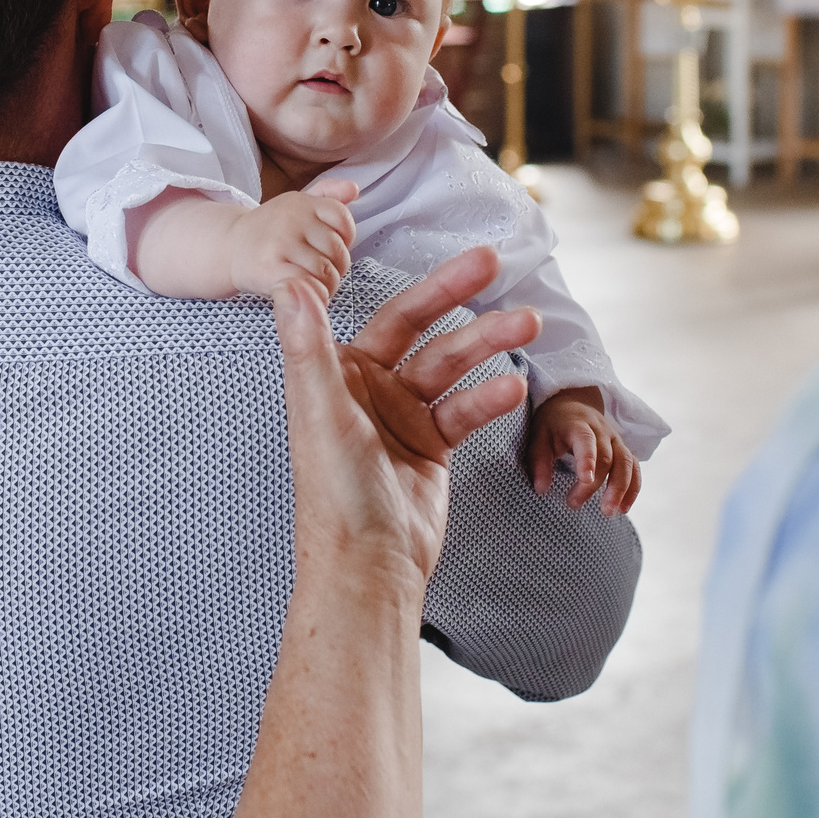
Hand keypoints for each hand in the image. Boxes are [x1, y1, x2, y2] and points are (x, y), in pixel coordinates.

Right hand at [228, 176, 358, 298]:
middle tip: (321, 273)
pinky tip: (303, 292)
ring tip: (312, 284)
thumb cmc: (269, 230)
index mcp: (302, 202)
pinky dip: (312, 295)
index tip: (330, 248)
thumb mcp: (297, 204)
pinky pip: (307, 286)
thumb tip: (353, 188)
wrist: (228, 247)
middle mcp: (292, 218)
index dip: (345, 239)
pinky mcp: (269, 268)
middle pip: (338, 251)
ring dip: (325, 286)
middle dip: (337, 268)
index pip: (343, 219)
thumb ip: (328, 195)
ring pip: (325, 273)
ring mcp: (280, 243)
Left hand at [270, 242, 539, 588]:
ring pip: (452, 367)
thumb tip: (290, 284)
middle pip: (425, 330)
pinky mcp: (431, 445)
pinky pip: (465, 410)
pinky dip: (488, 398)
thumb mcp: (320, 413)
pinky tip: (513, 388)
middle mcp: (370, 388)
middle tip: (495, 261)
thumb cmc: (333, 494)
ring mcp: (404, 416)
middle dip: (459, 296)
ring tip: (528, 324)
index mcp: (338, 372)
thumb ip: (307, 347)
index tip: (442, 250)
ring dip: (488, 345)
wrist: (368, 567)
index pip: (387, 314)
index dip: (420, 282)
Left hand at [528, 387, 641, 514]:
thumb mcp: (539, 436)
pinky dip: (633, 488)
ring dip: (620, 489)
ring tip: (609, 512)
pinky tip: (624, 508)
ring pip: (626, 463)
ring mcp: (615, 439)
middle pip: (606, 457)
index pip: (586, 440)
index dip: (587, 459)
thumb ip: (539, 461)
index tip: (585, 479)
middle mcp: (601, 430)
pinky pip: (634, 468)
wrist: (572, 403)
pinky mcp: (623, 449)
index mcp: (578, 424)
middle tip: (574, 505)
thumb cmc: (553, 424)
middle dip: (594, 485)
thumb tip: (541, 489)